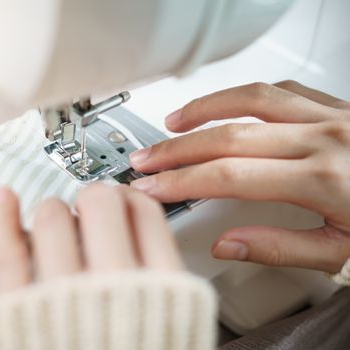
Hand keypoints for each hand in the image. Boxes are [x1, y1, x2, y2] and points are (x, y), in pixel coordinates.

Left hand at [0, 184, 182, 293]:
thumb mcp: (179, 328)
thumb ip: (174, 291)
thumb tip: (160, 246)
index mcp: (159, 293)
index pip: (146, 214)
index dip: (132, 198)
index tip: (124, 198)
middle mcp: (112, 287)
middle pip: (101, 204)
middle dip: (96, 199)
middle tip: (92, 208)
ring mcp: (61, 295)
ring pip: (53, 218)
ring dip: (54, 211)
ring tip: (57, 221)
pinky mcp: (19, 311)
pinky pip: (7, 253)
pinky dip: (3, 217)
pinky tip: (5, 197)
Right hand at [129, 81, 349, 273]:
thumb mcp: (346, 254)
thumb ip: (280, 248)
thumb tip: (228, 245)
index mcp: (323, 178)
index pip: (228, 176)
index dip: (181, 182)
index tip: (151, 187)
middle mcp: (324, 137)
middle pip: (228, 134)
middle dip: (177, 148)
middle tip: (145, 158)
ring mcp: (332, 115)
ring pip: (251, 98)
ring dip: (204, 109)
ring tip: (173, 122)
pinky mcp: (339, 106)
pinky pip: (282, 89)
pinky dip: (245, 95)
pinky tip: (228, 105)